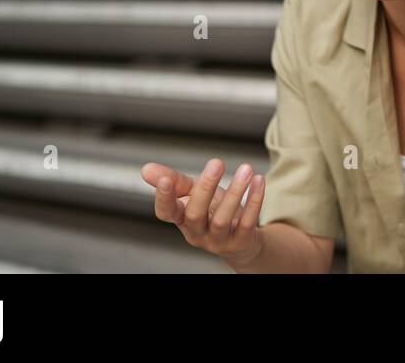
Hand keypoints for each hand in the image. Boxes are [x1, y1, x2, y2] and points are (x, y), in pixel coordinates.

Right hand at [141, 159, 265, 266]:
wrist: (241, 240)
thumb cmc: (213, 212)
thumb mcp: (193, 195)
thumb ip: (174, 181)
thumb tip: (146, 169)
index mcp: (181, 219)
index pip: (166, 212)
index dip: (163, 198)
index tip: (165, 179)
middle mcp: (197, 232)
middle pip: (195, 213)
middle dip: (205, 188)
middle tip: (217, 162)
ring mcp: (218, 240)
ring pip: (223, 219)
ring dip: (235, 192)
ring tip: (246, 169)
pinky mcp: (240, 241)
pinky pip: (247, 221)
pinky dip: (254, 200)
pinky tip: (259, 181)